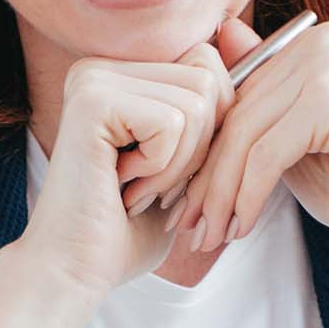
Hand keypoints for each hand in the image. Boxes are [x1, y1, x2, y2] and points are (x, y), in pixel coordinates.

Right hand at [10, 41, 232, 300]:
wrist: (73, 272)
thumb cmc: (126, 230)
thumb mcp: (181, 164)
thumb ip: (210, 113)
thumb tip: (255, 55)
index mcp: (119, 74)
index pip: (207, 65)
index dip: (212, 129)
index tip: (170, 175)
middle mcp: (101, 68)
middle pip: (207, 80)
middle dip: (199, 148)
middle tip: (153, 187)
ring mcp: (92, 79)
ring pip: (196, 103)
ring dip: (179, 164)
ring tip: (136, 190)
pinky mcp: (92, 101)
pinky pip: (173, 122)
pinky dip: (161, 168)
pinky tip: (123, 188)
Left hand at [171, 16, 328, 253]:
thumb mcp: (290, 144)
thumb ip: (255, 109)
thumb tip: (203, 62)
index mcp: (312, 44)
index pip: (236, 94)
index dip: (205, 149)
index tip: (183, 197)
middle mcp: (320, 43)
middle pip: (236, 113)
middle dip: (207, 176)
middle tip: (188, 224)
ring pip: (244, 136)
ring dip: (221, 194)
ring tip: (210, 234)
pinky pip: (266, 154)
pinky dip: (247, 195)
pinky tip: (242, 226)